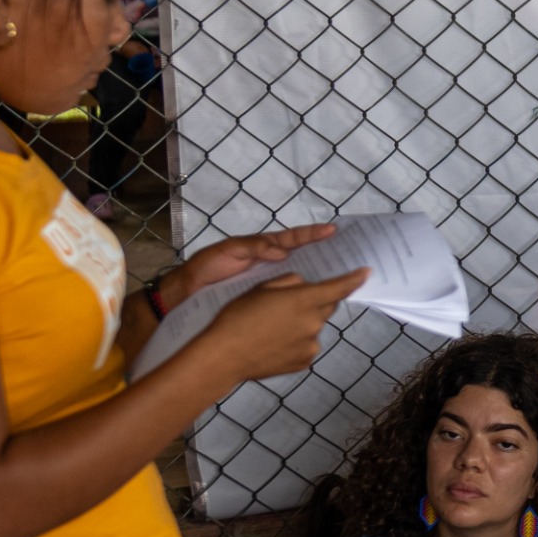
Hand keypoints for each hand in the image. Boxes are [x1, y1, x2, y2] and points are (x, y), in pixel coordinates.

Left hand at [160, 224, 337, 308]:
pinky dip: (302, 299)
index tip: (333, 230)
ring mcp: (271, 282)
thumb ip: (254, 247)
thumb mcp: (228, 251)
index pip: (294, 238)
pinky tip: (314, 306)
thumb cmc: (207, 267)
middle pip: (304, 257)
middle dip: (325, 255)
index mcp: (265, 248)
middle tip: (348, 256)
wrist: (189, 294)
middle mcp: (273, 264)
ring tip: (340, 282)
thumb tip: (282, 252)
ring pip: (300, 278)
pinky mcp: (266, 300)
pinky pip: (288, 297)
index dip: (313, 234)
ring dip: (318, 280)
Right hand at [186, 268, 367, 387]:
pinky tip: (274, 343)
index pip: (339, 288)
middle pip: (326, 307)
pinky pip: (306, 346)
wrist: (224, 355)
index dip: (354, 279)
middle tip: (291, 304)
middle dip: (316, 302)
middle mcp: (313, 323)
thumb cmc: (238, 317)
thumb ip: (289, 282)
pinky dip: (296, 342)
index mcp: (304, 300)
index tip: (366, 273)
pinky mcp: (305, 362)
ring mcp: (311, 345)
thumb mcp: (261, 287)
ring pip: (314, 327)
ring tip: (273, 328)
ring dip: (302, 324)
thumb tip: (303, 285)